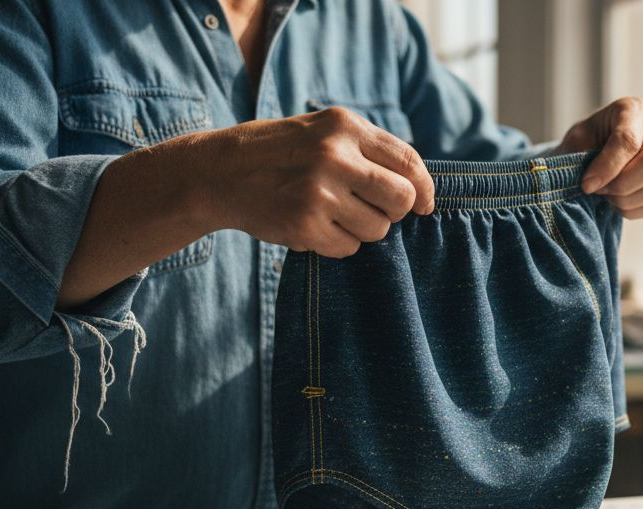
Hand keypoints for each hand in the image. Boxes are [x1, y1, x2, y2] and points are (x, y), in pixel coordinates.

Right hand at [199, 107, 434, 257]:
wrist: (218, 173)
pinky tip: (313, 226)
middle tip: (373, 210)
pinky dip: (337, 244)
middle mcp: (334, 155)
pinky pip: (349, 248)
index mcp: (344, 126)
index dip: (424, 189)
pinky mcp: (304, 224)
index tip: (424, 205)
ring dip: (362, 229)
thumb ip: (368, 150)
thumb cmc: (279, 153)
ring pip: (377, 229)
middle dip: (394, 212)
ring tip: (332, 214)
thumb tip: (419, 187)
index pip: (409, 162)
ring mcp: (318, 191)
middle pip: (400, 199)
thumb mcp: (322, 131)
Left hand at [558, 97, 642, 219]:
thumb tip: (592, 184)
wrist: (592, 153)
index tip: (587, 184)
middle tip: (599, 189)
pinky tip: (615, 200)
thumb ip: (582, 156)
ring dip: (627, 199)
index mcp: (634, 110)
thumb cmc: (586, 141)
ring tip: (606, 194)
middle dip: (623, 183)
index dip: (607, 167)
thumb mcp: (578, 140)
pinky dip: (631, 209)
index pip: (629, 140)